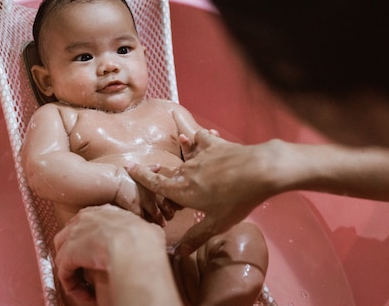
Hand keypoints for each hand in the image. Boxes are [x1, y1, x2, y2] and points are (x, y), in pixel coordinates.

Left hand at [54, 205, 175, 305]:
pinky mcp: (68, 254)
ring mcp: (74, 235)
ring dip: (72, 270)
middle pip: (69, 235)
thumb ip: (145, 229)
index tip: (94, 252)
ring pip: (64, 254)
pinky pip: (64, 271)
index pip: (87, 221)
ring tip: (83, 285)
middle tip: (83, 269)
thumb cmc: (145, 242)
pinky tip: (82, 293)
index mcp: (104, 211)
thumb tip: (152, 232)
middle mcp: (85, 218)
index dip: (89, 238)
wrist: (134, 251)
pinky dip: (72, 284)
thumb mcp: (149, 229)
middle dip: (73, 252)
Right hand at [113, 167, 173, 225]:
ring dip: (160, 220)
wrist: (114, 182)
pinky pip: (144, 219)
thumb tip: (158, 165)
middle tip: (171, 218)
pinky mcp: (136, 211)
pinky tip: (149, 226)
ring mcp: (144, 204)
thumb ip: (150, 169)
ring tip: (164, 225)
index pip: (165, 196)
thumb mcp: (139, 170)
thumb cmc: (124, 175)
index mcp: (153, 186)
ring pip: (155, 214)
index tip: (173, 207)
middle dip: (168, 213)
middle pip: (163, 206)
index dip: (170, 202)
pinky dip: (147, 223)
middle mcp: (151, 196)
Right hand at [127, 130, 272, 256]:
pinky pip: (200, 139)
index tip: (129, 167)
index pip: (155, 183)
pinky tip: (195, 135)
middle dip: (165, 177)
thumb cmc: (237, 200)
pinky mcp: (215, 144)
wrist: (259, 170)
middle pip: (170, 174)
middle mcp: (186, 170)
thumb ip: (196, 236)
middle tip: (166, 182)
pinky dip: (196, 138)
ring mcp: (200, 155)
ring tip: (185, 168)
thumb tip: (179, 252)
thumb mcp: (216, 224)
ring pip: (184, 158)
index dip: (141, 176)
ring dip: (182, 163)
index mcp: (182, 190)